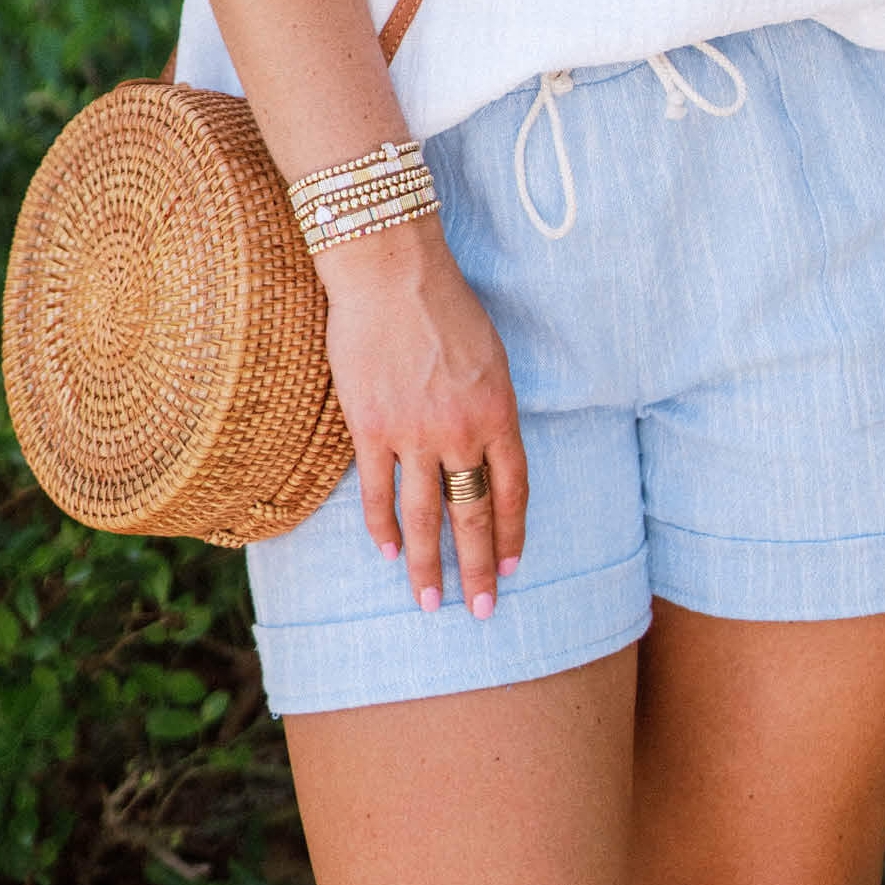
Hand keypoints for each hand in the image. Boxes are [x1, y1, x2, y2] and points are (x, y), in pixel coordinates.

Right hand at [319, 217, 528, 616]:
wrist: (391, 273)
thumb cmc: (445, 305)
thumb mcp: (490, 356)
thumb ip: (490, 409)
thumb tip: (487, 452)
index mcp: (498, 411)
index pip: (513, 488)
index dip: (513, 532)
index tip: (513, 566)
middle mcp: (461, 431)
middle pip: (474, 514)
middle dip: (479, 568)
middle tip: (482, 611)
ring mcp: (413, 433)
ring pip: (426, 515)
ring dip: (429, 565)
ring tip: (429, 602)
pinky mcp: (370, 428)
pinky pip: (376, 491)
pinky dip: (382, 526)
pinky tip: (389, 552)